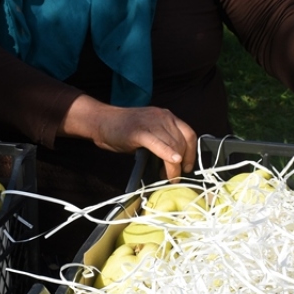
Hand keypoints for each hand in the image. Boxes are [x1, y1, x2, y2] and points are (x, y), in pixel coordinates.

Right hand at [61, 96, 197, 180]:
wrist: (101, 121)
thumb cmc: (122, 129)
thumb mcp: (148, 131)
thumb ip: (162, 140)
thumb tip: (173, 161)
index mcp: (167, 116)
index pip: (189, 134)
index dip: (192, 153)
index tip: (187, 167)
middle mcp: (163, 117)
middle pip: (182, 142)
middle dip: (181, 163)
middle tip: (172, 177)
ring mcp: (152, 123)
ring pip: (173, 146)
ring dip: (173, 166)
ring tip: (166, 176)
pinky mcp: (140, 131)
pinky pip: (159, 144)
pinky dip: (168, 155)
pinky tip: (172, 163)